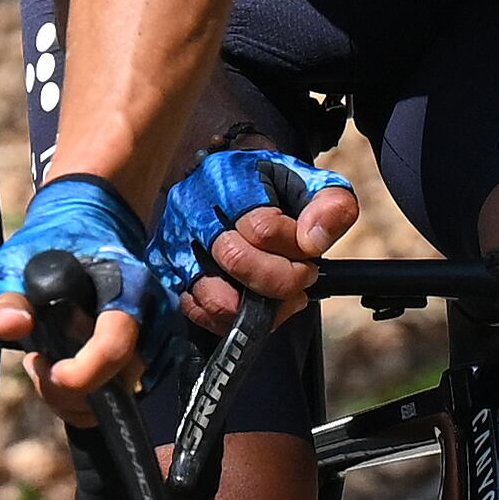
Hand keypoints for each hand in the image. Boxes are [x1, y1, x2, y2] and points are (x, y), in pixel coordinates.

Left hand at [0, 173, 158, 420]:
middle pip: (121, 381)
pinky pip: (127, 394)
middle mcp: (155, 314)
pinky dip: (93, 395)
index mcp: (127, 286)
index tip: (48, 370)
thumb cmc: (54, 243)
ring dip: (80, 395)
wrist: (92, 227)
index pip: (115, 345)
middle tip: (36, 362)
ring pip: (124, 395)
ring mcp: (162, 336)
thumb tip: (9, 326)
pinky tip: (68, 368)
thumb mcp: (19, 261)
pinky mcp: (159, 355)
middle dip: (71, 388)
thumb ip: (10, 296)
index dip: (82, 372)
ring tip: (49, 362)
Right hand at [151, 149, 359, 333]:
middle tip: (301, 276)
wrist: (226, 180)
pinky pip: (196, 310)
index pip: (263, 228)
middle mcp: (192, 210)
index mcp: (228, 182)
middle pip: (236, 262)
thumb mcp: (310, 183)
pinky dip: (230, 319)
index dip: (296, 249)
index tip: (310, 251)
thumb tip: (313, 241)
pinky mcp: (168, 271)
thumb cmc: (270, 186)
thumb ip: (330, 205)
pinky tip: (250, 303)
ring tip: (278, 297)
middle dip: (281, 280)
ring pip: (214, 297)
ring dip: (258, 307)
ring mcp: (175, 243)